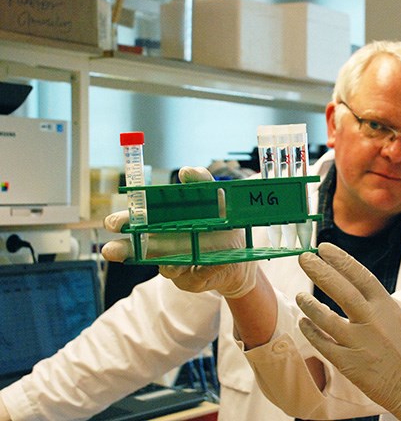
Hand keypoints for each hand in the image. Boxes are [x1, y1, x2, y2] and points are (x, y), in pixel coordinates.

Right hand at [101, 166, 256, 298]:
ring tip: (168, 264)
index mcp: (161, 224)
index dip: (123, 223)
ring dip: (167, 265)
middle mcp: (163, 246)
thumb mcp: (214, 197)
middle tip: (110, 250)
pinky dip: (200, 271)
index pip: (136, 222)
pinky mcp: (192, 281)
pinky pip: (195, 277)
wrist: (239, 251)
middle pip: (139, 250)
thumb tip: (186, 172)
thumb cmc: (218, 220)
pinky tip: (204, 266)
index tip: (112, 224)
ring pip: (166, 268)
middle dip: (124, 249)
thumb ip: (201, 181)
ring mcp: (176, 265)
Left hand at [297, 243, 400, 420]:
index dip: (340, 260)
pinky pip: (323, 344)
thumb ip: (383, 300)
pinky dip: (311, 331)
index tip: (324, 248)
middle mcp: (373, 322)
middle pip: (341, 290)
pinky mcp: (349, 364)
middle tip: (304, 258)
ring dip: (309, 304)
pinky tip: (304, 322)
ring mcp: (360, 344)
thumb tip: (361, 285)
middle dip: (320, 271)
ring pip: (326, 319)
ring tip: (300, 294)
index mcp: (387, 307)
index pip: (360, 275)